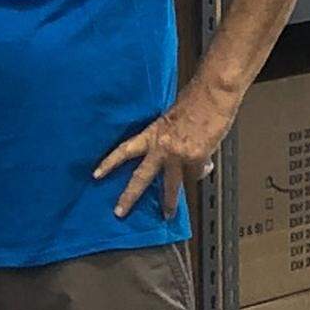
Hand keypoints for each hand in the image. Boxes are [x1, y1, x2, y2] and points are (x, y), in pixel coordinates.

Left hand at [94, 84, 234, 218]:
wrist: (213, 94)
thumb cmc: (195, 99)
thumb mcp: (172, 117)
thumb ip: (169, 138)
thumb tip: (174, 156)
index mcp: (152, 133)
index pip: (125, 150)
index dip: (110, 163)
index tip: (96, 175)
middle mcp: (162, 147)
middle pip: (141, 177)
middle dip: (129, 196)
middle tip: (119, 212)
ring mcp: (179, 155)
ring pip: (172, 186)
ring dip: (170, 203)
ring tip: (168, 215)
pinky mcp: (197, 159)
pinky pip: (197, 174)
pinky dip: (202, 171)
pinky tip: (207, 164)